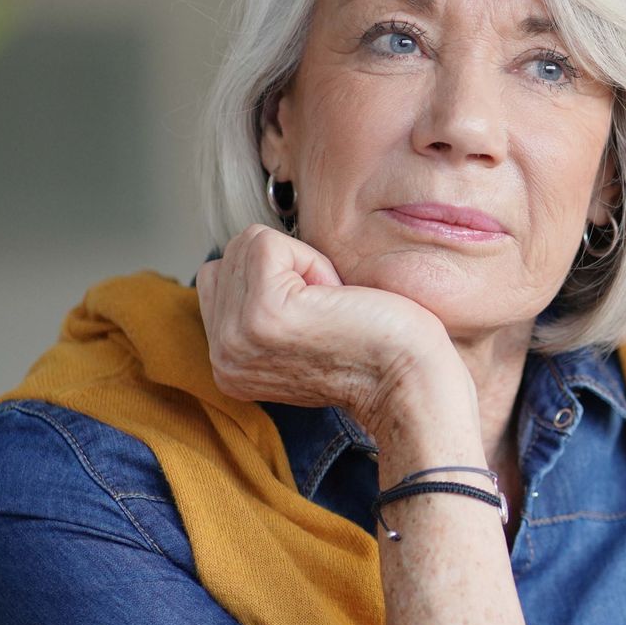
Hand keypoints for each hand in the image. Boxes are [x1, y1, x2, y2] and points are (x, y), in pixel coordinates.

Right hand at [194, 225, 469, 432]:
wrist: (409, 380)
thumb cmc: (373, 352)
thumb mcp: (292, 335)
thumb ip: (256, 307)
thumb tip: (245, 256)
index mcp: (226, 363)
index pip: (217, 276)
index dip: (276, 278)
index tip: (314, 318)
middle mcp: (222, 354)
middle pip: (231, 254)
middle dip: (287, 269)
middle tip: (327, 313)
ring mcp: (238, 334)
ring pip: (249, 245)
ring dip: (302, 265)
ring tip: (330, 308)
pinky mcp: (265, 311)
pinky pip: (268, 244)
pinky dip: (313, 262)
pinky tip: (335, 301)